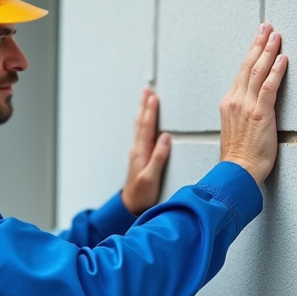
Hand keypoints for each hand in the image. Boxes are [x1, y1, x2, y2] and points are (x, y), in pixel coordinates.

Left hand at [121, 88, 171, 214]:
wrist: (131, 205)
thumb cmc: (142, 194)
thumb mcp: (151, 177)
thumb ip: (158, 157)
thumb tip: (165, 137)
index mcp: (141, 152)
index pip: (147, 127)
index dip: (150, 111)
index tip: (154, 96)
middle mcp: (138, 149)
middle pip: (141, 122)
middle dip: (144, 105)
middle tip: (147, 89)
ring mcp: (138, 152)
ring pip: (140, 126)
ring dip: (143, 111)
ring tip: (145, 98)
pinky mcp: (140, 156)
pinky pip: (141, 133)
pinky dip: (143, 122)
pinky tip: (145, 120)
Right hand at [219, 23, 287, 182]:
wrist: (237, 172)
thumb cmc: (238, 158)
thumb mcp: (235, 130)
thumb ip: (242, 114)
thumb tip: (252, 106)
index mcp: (229, 104)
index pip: (241, 73)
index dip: (251, 54)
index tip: (258, 40)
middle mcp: (235, 101)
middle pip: (248, 66)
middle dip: (258, 44)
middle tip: (266, 27)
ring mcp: (246, 106)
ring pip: (257, 72)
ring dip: (268, 51)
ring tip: (276, 36)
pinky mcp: (260, 114)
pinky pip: (268, 87)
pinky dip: (276, 71)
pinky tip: (282, 58)